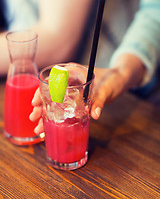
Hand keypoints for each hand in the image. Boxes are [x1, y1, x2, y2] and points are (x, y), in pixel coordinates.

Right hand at [30, 54, 145, 133]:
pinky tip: (51, 124)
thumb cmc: (113, 79)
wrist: (120, 79)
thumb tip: (94, 115)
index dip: (42, 91)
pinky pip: (64, 105)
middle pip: (51, 92)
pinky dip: (57, 114)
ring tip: (39, 126)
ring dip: (46, 112)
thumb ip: (100, 101)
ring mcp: (73, 90)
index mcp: (74, 73)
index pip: (53, 80)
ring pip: (55, 100)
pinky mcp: (77, 98)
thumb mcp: (106, 89)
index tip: (35, 102)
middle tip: (33, 117)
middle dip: (41, 105)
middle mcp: (70, 81)